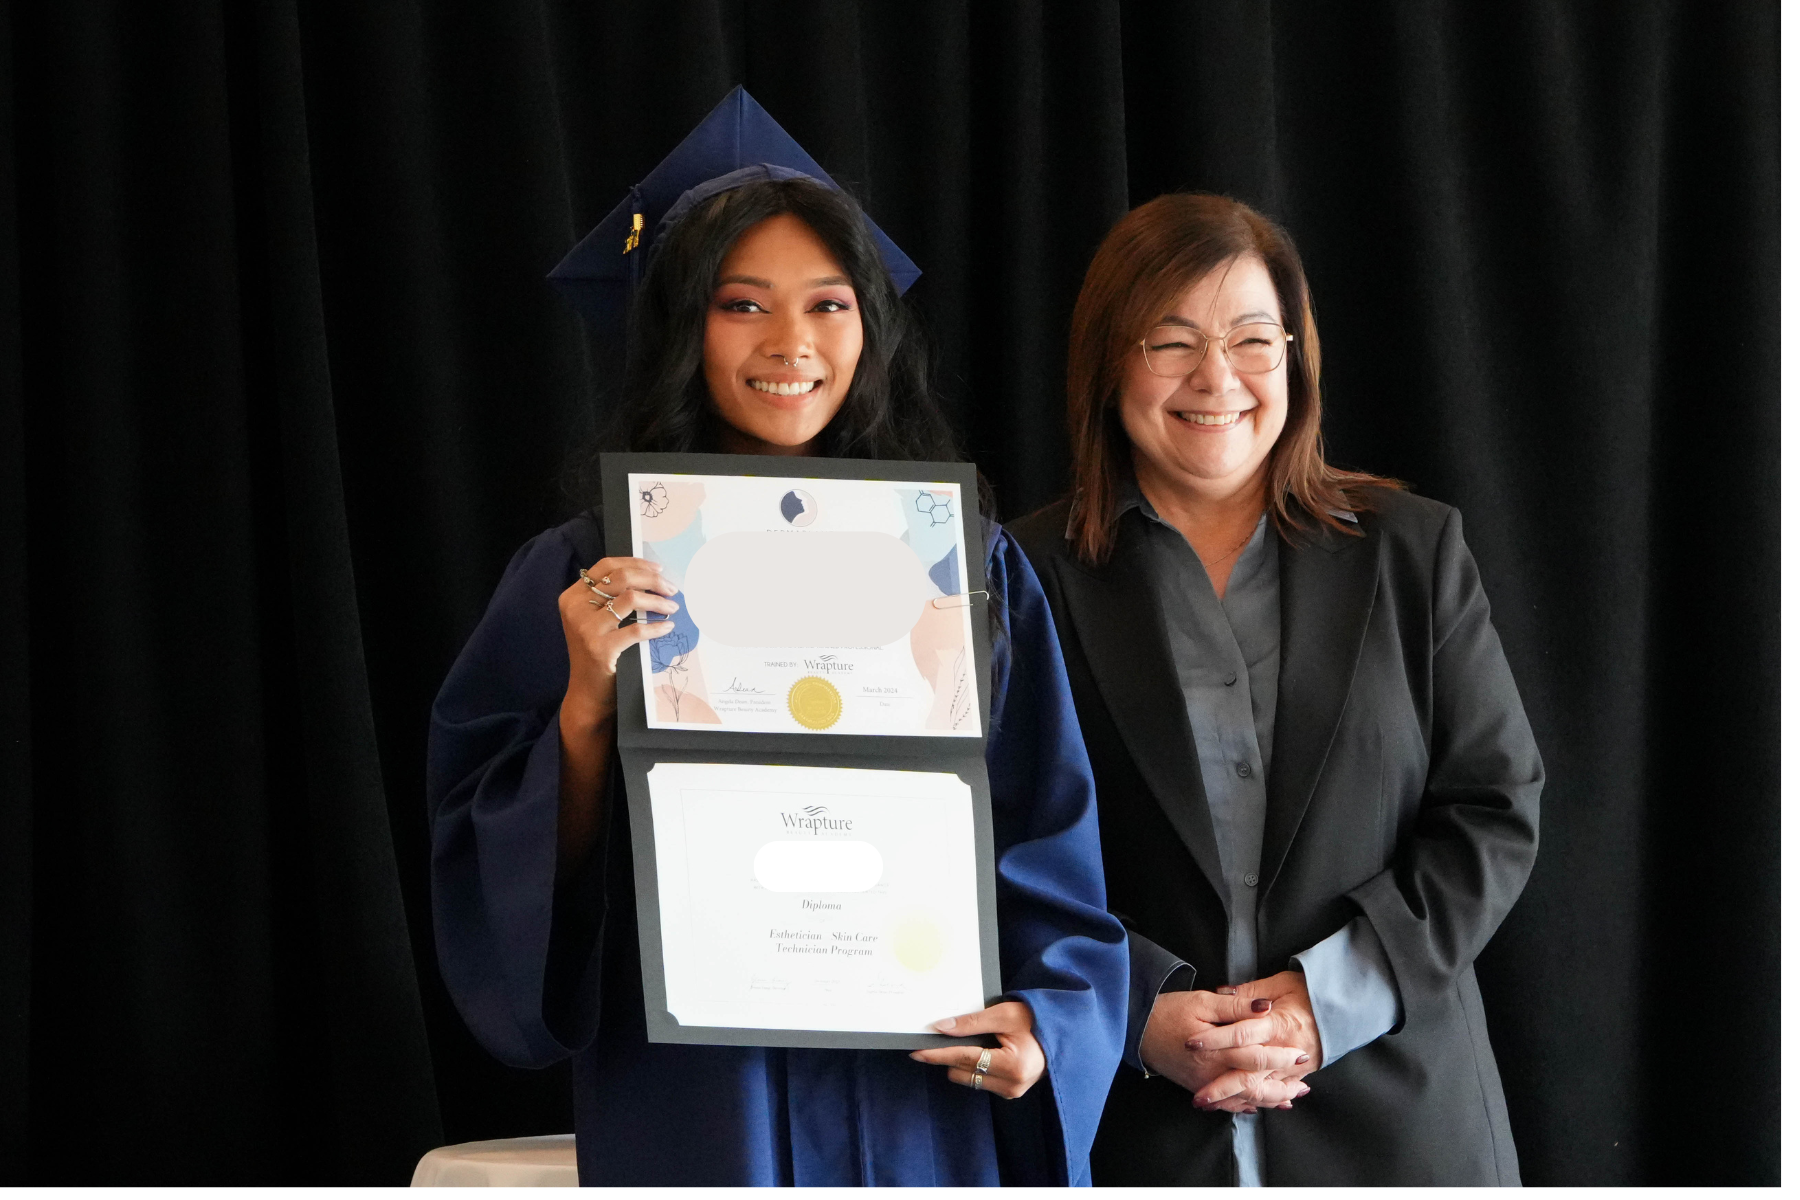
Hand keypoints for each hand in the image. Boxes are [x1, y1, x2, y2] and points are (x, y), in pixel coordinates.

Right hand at [557, 556, 679, 725]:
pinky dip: (656, 627)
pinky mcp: (600, 648)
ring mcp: (586, 628)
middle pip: (621, 578)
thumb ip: (609, 597)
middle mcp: (576, 608)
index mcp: (572, 596)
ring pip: (631, 598)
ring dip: (658, 601)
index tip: (658, 568)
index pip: (606, 566)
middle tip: (671, 589)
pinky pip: (637, 630)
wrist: (587, 692)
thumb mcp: (593, 620)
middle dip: (653, 580)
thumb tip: (649, 575)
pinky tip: (667, 627)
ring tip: (672, 607)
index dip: (635, 563)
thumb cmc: (596, 652)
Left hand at [909, 1001, 1046, 1099]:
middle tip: (951, 1033)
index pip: (965, 1059)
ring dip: (965, 1061)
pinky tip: (987, 1051)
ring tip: (982, 1041)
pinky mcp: (1010, 1093)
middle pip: (962, 1071)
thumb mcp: (1004, 1015)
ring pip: (968, 1078)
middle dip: (952, 1054)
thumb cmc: (1036, 1020)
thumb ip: (972, 1022)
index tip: (916, 1051)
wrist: (1061, 1033)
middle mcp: (1012, 1084)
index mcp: (1013, 1065)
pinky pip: (980, 1080)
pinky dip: (976, 1066)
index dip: (938, 1054)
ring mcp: (1012, 1092)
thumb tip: (941, 1027)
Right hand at [1141, 987, 1310, 1112]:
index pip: (1257, 1057)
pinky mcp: (1197, 1087)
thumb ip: (1236, 1006)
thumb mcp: (1202, 1000)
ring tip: (1290, 1099)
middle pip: (1255, 1085)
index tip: (1302, 1054)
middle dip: (1282, 1086)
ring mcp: (1204, 1084)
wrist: (1136, 1028)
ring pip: (1243, 1099)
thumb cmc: (1169, 1010)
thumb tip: (1266, 1009)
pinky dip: (1244, 1107)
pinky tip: (1256, 1107)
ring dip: (1268, 1100)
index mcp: (1217, 1050)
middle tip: (1304, 1085)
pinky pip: (1225, 1104)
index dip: (1282, 1057)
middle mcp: (1212, 1072)